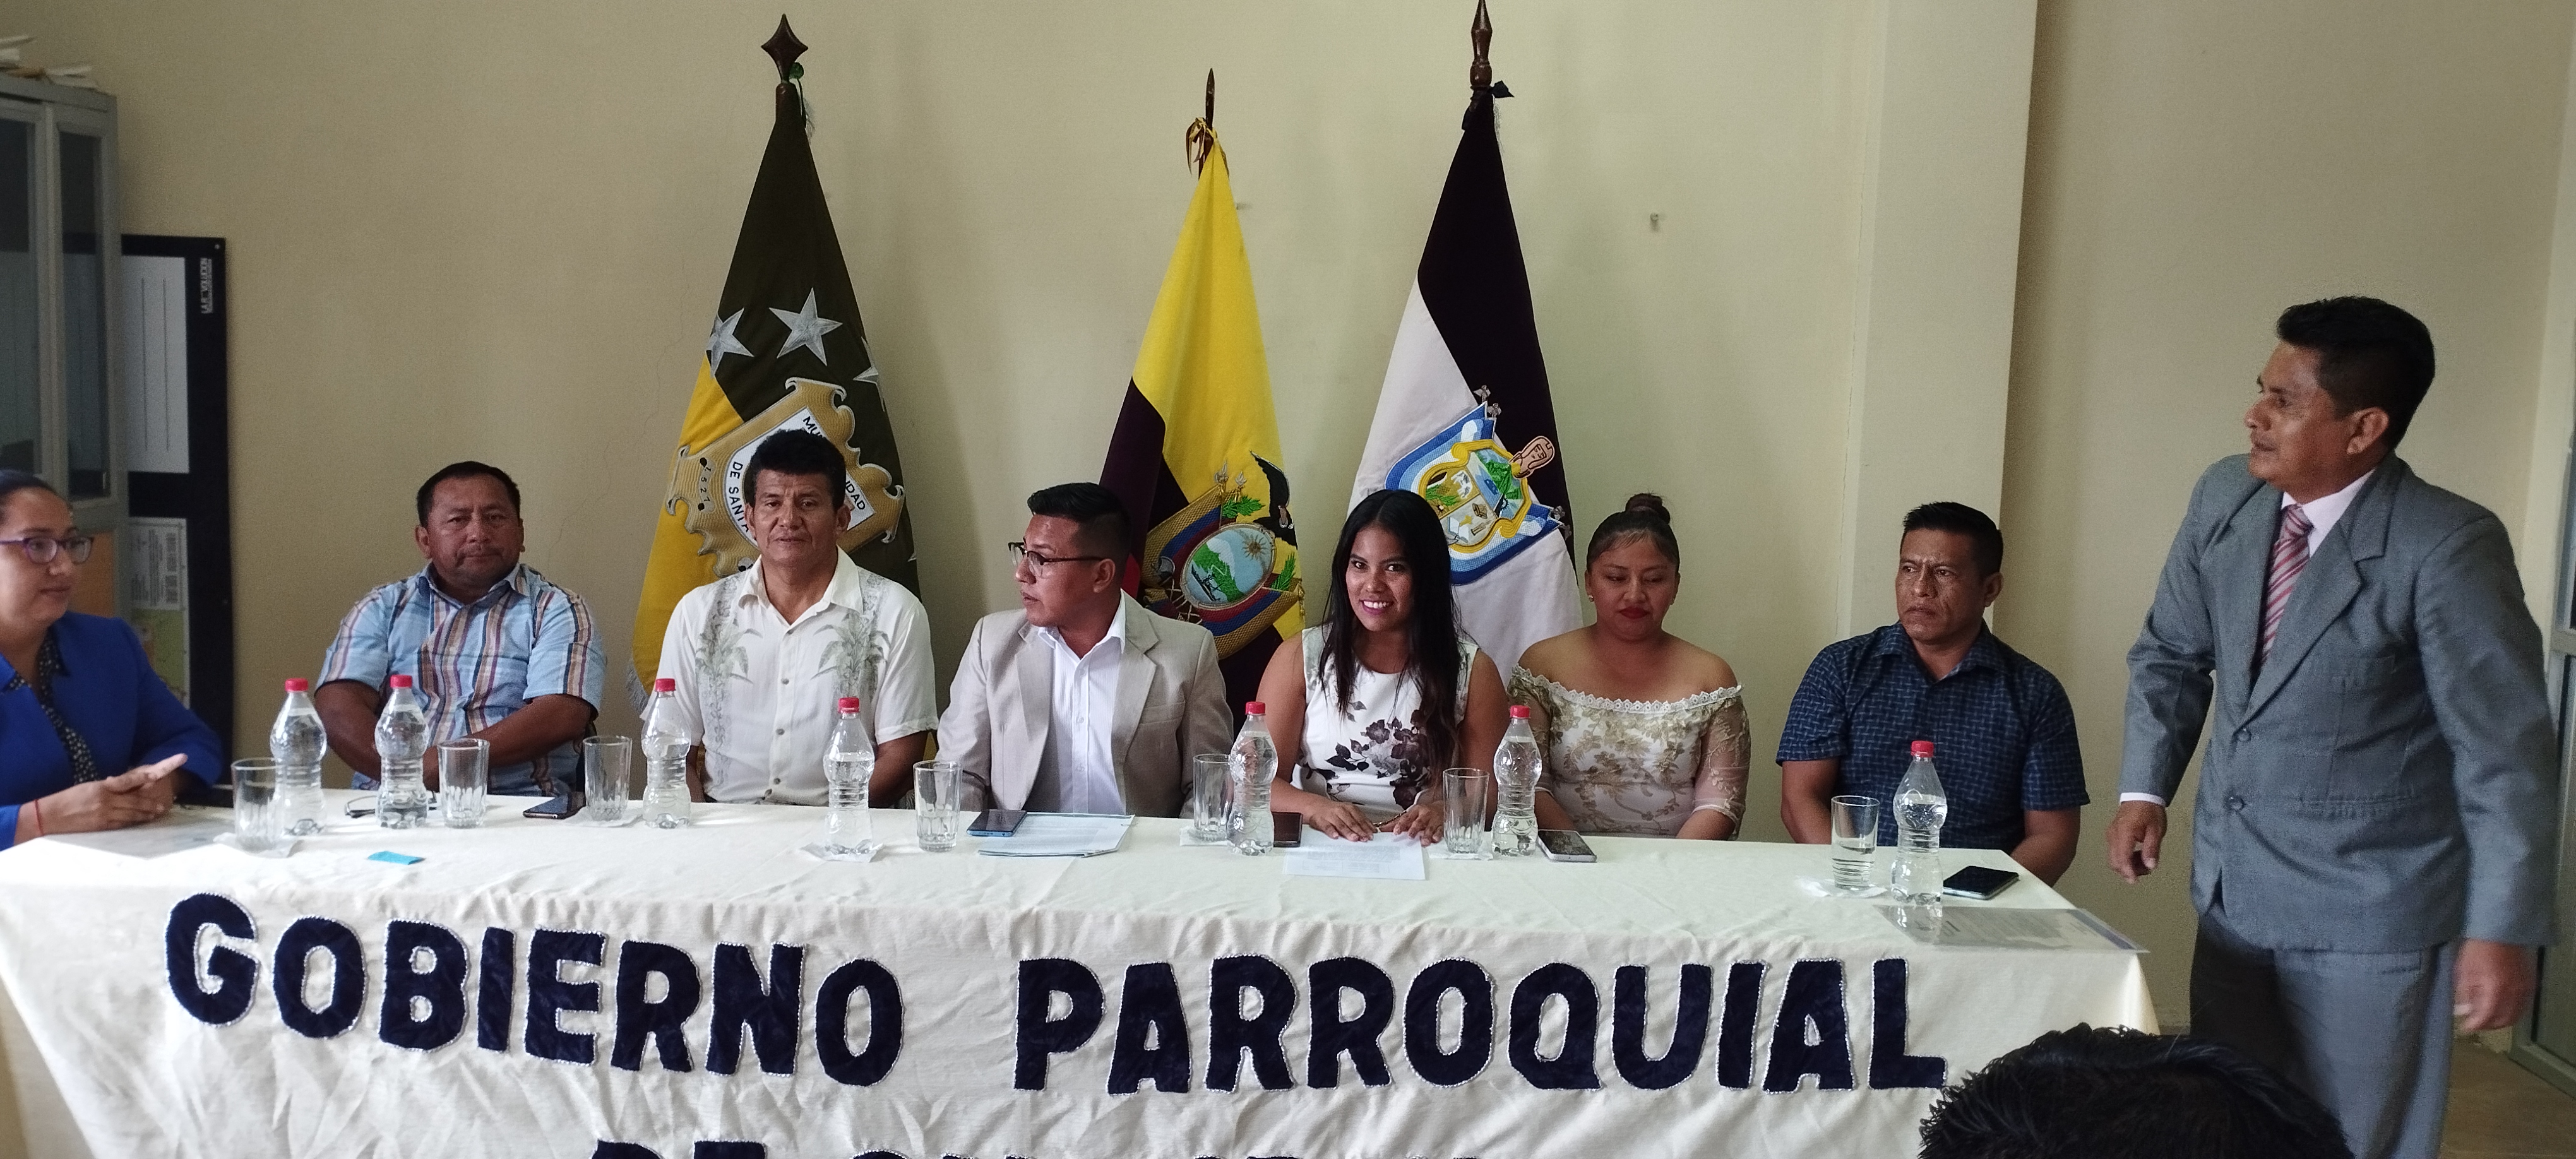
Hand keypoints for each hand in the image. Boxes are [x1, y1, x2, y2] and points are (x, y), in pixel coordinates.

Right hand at [40, 755, 184, 834]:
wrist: (50, 815)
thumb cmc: (68, 798)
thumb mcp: (88, 786)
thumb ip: (107, 786)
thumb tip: (123, 784)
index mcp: (101, 787)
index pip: (127, 780)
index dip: (143, 777)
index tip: (157, 775)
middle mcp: (105, 800)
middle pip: (134, 800)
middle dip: (150, 802)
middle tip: (162, 804)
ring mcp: (104, 814)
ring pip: (131, 814)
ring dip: (145, 813)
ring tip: (156, 813)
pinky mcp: (101, 826)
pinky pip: (122, 824)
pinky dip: (132, 822)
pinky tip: (140, 821)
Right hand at [1300, 799, 1374, 842]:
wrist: (1315, 806)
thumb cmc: (1334, 811)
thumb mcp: (1348, 812)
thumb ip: (1359, 820)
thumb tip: (1372, 829)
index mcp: (1349, 808)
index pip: (1360, 818)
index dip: (1366, 827)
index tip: (1371, 834)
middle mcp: (1340, 811)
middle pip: (1352, 822)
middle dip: (1359, 831)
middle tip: (1365, 838)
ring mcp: (1331, 816)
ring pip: (1341, 825)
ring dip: (1348, 832)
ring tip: (1354, 838)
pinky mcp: (1321, 821)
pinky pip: (1327, 827)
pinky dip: (1331, 831)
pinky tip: (1335, 836)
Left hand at [1380, 800, 1444, 843]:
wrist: (1441, 808)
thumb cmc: (1423, 813)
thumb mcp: (1411, 815)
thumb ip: (1397, 823)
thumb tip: (1383, 829)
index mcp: (1415, 811)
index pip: (1406, 818)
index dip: (1401, 825)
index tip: (1396, 832)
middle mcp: (1424, 815)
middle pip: (1419, 822)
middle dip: (1414, 829)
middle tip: (1410, 836)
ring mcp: (1433, 820)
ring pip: (1430, 827)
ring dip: (1426, 835)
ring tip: (1424, 842)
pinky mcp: (1441, 825)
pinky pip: (1440, 830)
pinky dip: (1438, 835)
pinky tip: (1435, 839)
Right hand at [2106, 800, 2165, 882]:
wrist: (2141, 795)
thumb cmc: (2150, 811)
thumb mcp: (2156, 830)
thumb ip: (2152, 849)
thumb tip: (2150, 866)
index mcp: (2124, 833)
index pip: (2122, 858)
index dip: (2128, 872)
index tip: (2135, 881)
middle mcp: (2113, 836)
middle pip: (2114, 861)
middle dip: (2128, 871)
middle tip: (2146, 870)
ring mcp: (2111, 835)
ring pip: (2113, 859)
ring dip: (2127, 866)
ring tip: (2144, 863)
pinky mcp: (2112, 835)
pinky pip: (2115, 852)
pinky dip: (2125, 859)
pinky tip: (2138, 856)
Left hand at [2455, 938, 2537, 1032]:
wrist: (2500, 931)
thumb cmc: (2477, 949)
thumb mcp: (2464, 970)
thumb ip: (2465, 994)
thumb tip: (2464, 1011)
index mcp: (2495, 989)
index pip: (2486, 1017)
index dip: (2475, 1025)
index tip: (2465, 1026)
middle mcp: (2513, 993)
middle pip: (2503, 1020)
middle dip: (2488, 1025)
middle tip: (2476, 1022)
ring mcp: (2524, 989)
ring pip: (2516, 1015)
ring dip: (2501, 1020)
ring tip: (2487, 1017)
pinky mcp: (2530, 984)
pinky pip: (2523, 1005)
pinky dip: (2512, 1011)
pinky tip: (2501, 1007)